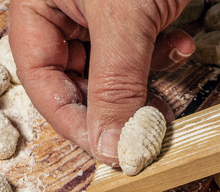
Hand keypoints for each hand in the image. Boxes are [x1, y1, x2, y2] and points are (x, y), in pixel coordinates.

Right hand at [8, 0, 193, 165]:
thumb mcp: (123, 18)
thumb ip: (115, 83)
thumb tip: (110, 145)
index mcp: (38, 7)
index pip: (42, 81)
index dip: (73, 121)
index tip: (106, 150)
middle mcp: (61, 10)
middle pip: (77, 79)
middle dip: (117, 106)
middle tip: (144, 130)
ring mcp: (97, 8)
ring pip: (114, 67)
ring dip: (145, 83)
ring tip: (167, 99)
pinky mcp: (133, 6)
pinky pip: (140, 43)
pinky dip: (162, 51)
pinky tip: (182, 45)